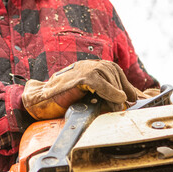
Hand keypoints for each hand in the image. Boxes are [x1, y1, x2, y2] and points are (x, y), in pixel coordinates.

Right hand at [22, 60, 137, 119]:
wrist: (38, 102)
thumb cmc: (61, 102)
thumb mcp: (87, 98)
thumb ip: (103, 96)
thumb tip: (125, 102)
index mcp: (88, 68)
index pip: (113, 69)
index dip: (125, 83)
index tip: (134, 97)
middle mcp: (85, 65)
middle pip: (112, 70)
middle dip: (122, 87)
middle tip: (124, 105)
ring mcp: (80, 69)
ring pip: (106, 73)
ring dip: (116, 91)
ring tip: (119, 106)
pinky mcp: (76, 77)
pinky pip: (97, 80)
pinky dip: (109, 90)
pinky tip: (116, 99)